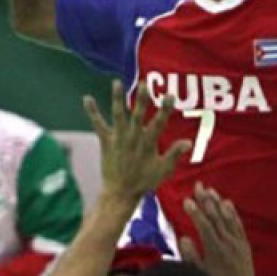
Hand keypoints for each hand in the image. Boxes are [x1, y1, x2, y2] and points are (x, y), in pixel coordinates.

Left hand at [83, 81, 189, 200]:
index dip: (165, 109)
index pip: (159, 122)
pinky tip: (87, 98)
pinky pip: (98, 125)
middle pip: (138, 115)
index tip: (170, 95)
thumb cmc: (144, 181)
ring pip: (118, 115)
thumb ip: (174, 154)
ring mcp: (118, 139)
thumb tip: (188, 141)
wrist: (120, 192)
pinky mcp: (106, 142)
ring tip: (116, 83)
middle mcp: (133, 138)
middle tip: (143, 83)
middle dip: (141, 99)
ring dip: (117, 99)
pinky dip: (92, 112)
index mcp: (148, 143)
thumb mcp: (163, 170)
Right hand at [178, 184, 273, 275]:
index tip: (186, 200)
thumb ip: (191, 256)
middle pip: (215, 217)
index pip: (204, 226)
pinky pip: (238, 224)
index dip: (195, 212)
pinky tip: (227, 202)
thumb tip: (184, 237)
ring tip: (210, 189)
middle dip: (206, 200)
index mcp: (215, 251)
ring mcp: (238, 243)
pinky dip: (232, 212)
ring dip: (218, 202)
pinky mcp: (244, 244)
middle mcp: (228, 243)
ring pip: (227, 218)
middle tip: (198, 185)